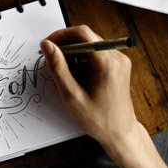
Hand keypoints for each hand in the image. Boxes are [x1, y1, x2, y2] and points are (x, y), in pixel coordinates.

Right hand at [41, 25, 146, 162]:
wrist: (120, 134)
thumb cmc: (99, 120)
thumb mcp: (72, 95)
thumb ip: (58, 68)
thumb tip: (47, 45)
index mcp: (108, 63)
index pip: (82, 34)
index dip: (61, 36)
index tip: (48, 46)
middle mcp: (117, 57)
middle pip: (86, 38)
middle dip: (66, 48)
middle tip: (52, 63)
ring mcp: (119, 61)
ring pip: (89, 47)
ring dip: (73, 57)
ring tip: (65, 78)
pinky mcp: (118, 66)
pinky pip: (96, 55)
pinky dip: (82, 63)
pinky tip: (76, 80)